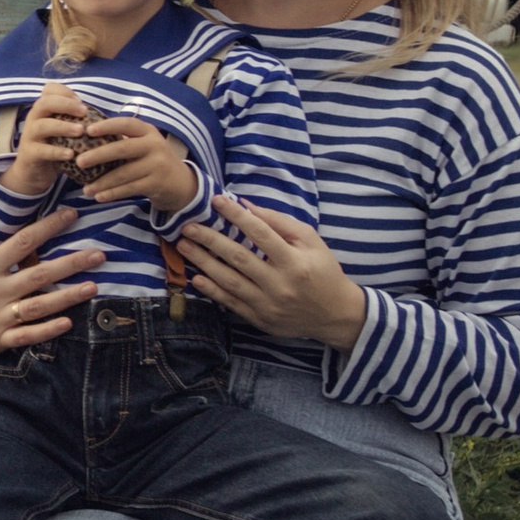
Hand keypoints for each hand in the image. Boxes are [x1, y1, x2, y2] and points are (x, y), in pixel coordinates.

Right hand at [0, 182, 103, 367]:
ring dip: (67, 297)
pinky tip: (69, 322)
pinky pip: (27, 336)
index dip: (47, 227)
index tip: (71, 215)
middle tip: (99, 254)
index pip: (21, 243)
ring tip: (93, 286)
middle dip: (71, 264)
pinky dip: (47, 330)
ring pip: (38, 306)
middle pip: (38, 275)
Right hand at [9, 81, 87, 194]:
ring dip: (63, 126)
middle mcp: (34, 119)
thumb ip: (77, 122)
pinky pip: (42, 150)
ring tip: (80, 131)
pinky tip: (71, 155)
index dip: (65, 91)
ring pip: (42, 125)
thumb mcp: (63, 132)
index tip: (81, 101)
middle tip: (84, 111)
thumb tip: (108, 121)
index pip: (49, 90)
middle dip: (65, 104)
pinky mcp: (29, 154)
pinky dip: (57, 152)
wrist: (33, 174)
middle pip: (44, 103)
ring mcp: (29, 136)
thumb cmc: (54, 148)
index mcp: (43, 110)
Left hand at [73, 113, 196, 218]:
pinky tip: (99, 196)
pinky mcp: (157, 183)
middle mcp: (154, 145)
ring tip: (85, 189)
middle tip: (79, 161)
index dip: (107, 126)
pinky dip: (113, 193)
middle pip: (122, 148)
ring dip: (102, 182)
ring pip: (124, 173)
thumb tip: (85, 138)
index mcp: (147, 131)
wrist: (181, 183)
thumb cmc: (152, 160)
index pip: (126, 124)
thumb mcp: (143, 144)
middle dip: (98, 155)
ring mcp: (157, 165)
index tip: (88, 130)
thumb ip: (122, 140)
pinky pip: (130, 188)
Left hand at [181, 196, 368, 347]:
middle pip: (239, 258)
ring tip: (184, 247)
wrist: (335, 315)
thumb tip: (246, 205)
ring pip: (229, 282)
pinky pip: (230, 303)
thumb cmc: (323, 271)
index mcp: (295, 262)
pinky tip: (196, 277)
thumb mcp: (311, 241)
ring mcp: (268, 305)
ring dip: (203, 262)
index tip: (217, 201)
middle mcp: (280, 284)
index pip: (261, 234)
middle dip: (210, 240)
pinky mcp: (260, 319)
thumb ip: (280, 222)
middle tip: (188, 226)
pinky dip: (212, 290)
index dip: (237, 216)